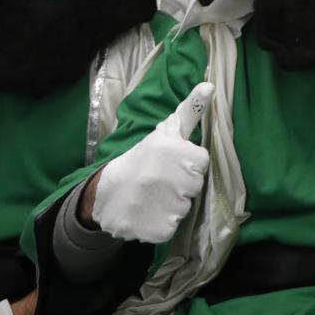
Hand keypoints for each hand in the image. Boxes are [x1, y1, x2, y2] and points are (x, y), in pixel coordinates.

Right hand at [91, 83, 212, 242]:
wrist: (104, 193)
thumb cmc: (142, 159)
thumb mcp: (165, 132)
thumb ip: (191, 110)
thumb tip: (210, 84)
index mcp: (170, 148)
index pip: (202, 162)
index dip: (187, 164)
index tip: (168, 163)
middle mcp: (166, 175)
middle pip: (195, 186)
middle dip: (181, 185)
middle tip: (159, 180)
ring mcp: (161, 204)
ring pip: (185, 207)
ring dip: (172, 205)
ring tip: (151, 196)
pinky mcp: (158, 229)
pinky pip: (172, 227)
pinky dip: (161, 223)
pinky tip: (146, 213)